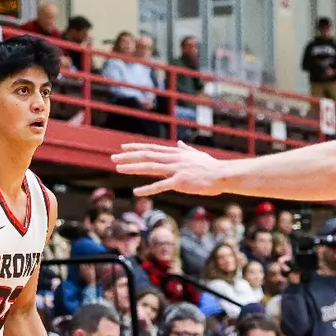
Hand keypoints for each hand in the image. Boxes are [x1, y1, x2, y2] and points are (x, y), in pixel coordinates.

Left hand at [111, 141, 227, 196]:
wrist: (222, 174)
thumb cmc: (211, 166)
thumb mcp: (197, 154)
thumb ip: (186, 150)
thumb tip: (180, 144)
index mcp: (176, 153)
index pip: (152, 148)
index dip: (136, 148)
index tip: (123, 148)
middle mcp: (173, 159)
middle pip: (147, 156)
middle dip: (128, 156)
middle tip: (113, 158)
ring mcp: (176, 170)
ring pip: (150, 167)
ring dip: (133, 168)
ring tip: (118, 169)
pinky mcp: (180, 182)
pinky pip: (160, 186)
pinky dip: (147, 189)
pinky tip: (136, 192)